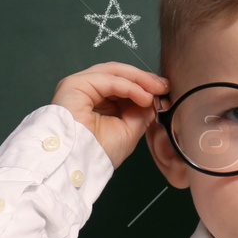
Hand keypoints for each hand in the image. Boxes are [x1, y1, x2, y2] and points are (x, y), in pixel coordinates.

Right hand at [52, 62, 167, 167]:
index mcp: (95, 101)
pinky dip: (129, 86)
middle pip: (118, 74)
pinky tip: (143, 96)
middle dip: (143, 79)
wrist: (79, 164)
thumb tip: (153, 98)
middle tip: (164, 86)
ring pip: (114, 72)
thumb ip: (140, 111)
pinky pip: (108, 79)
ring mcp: (78, 85)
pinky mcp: (74, 85)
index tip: (163, 90)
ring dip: (139, 80)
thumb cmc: (98, 152)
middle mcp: (85, 90)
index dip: (143, 84)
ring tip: (156, 90)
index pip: (121, 83)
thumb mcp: (129, 130)